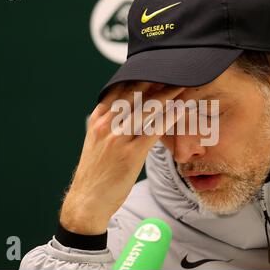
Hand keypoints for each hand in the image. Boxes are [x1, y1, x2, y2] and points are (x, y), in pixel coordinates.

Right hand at [59, 82, 184, 234]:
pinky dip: (169, 116)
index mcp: (97, 120)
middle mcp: (106, 125)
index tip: (153, 68)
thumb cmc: (95, 173)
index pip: (118, 89)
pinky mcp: (131, 154)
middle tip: (171, 69)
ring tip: (181, 83)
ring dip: (166, 94)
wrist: (87, 201)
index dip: (137, 76)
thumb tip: (127, 113)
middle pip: (133, 93)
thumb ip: (109, 125)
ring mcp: (118, 138)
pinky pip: (154, 129)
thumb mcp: (95, 142)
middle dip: (154, 80)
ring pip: (146, 109)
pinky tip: (181, 108)